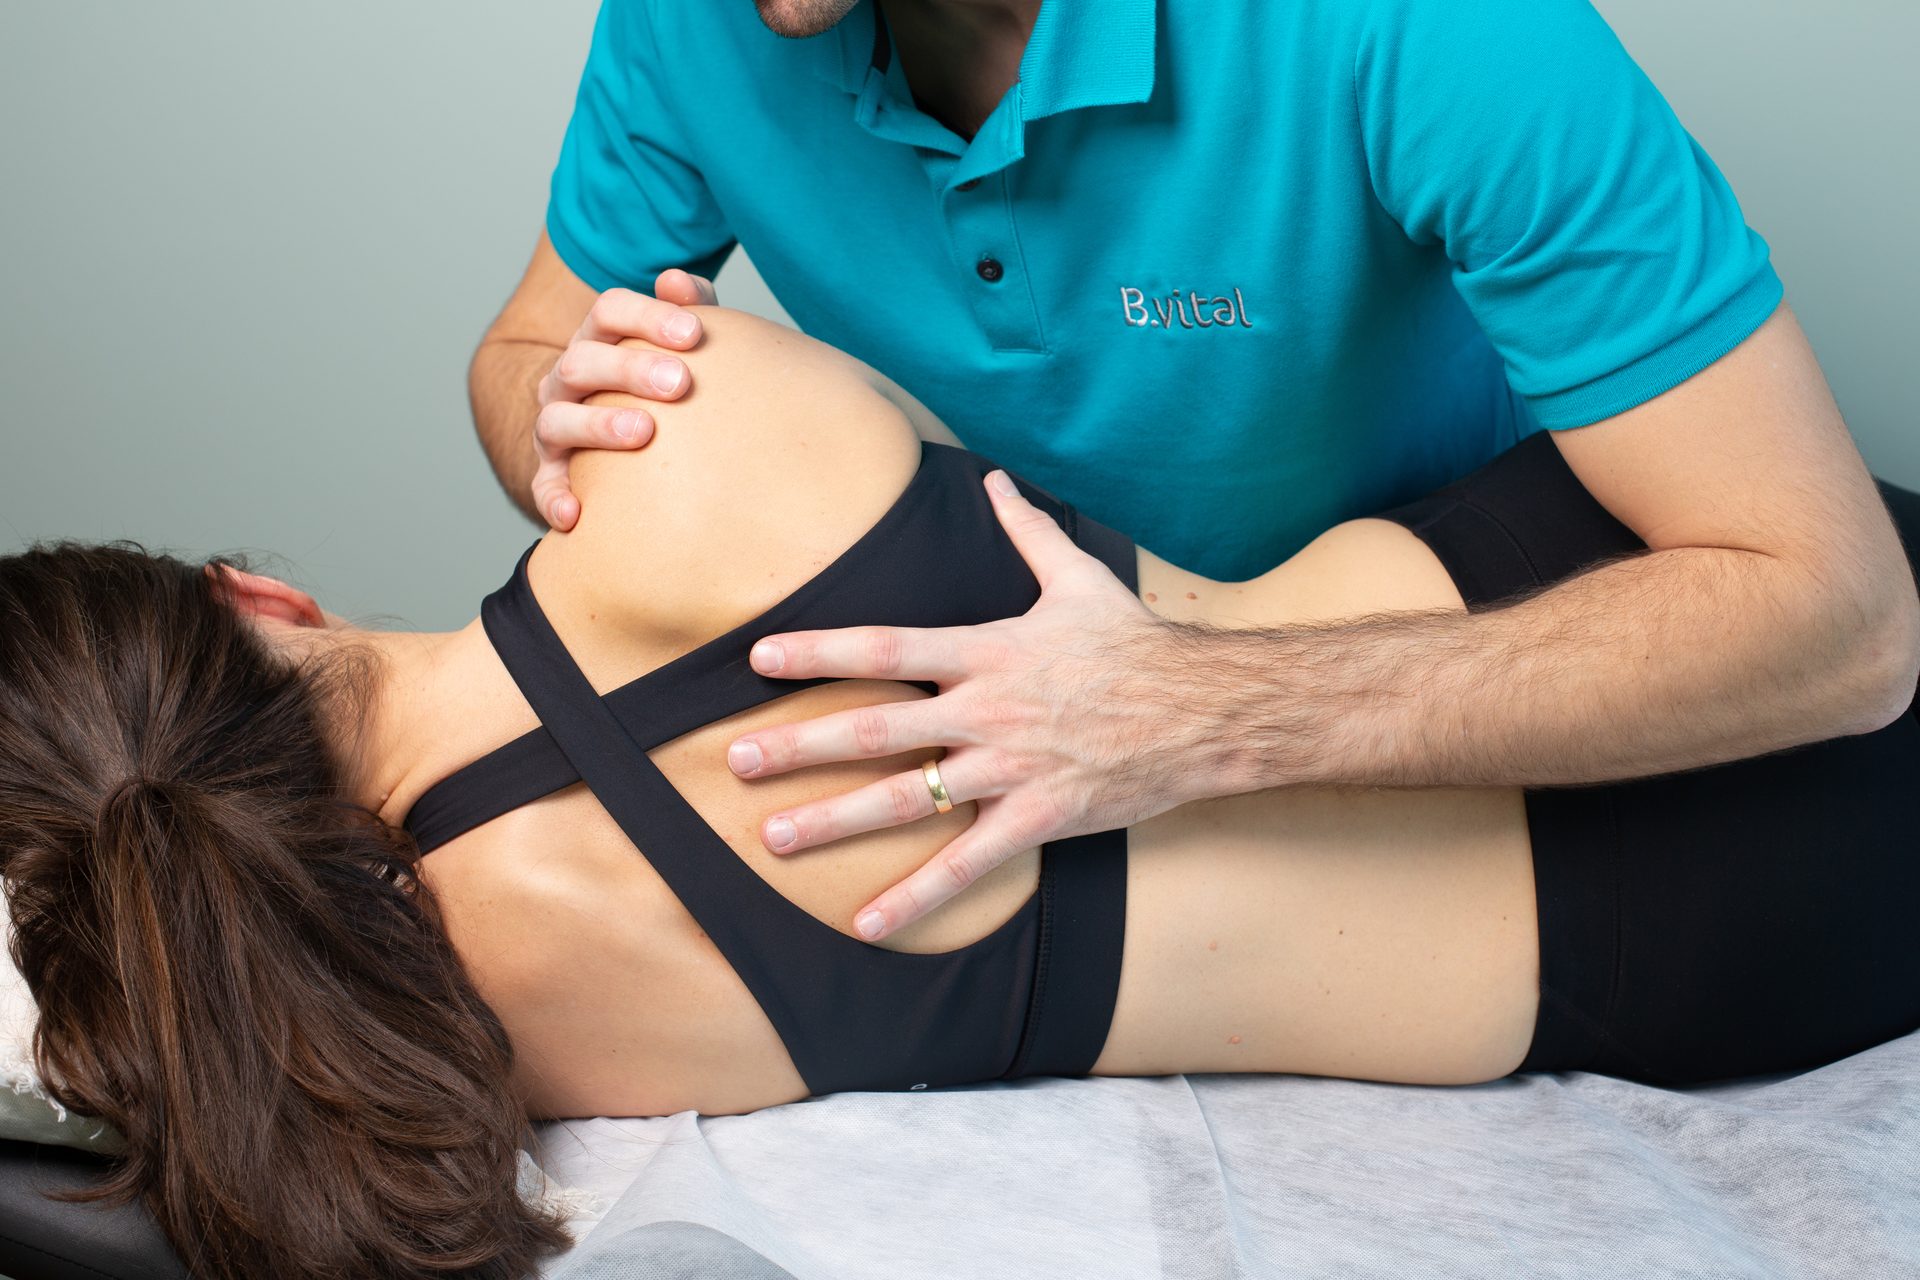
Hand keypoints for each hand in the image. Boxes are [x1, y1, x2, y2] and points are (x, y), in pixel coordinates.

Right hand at [531, 268, 717, 529]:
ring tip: (644, 432)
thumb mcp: (678, 342)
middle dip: (631, 369)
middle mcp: (569, 377)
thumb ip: (688, 308)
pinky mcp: (553, 471)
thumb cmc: (662, 381)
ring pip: (558, 418)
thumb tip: (679, 280)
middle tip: (680, 382)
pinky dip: (554, 500)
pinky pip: (545, 487)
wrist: (620, 436)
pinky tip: (577, 515)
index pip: (610, 311)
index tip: (694, 334)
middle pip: (584, 361)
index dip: (649, 317)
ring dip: (599, 425)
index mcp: (600, 338)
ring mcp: (556, 424)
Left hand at [726, 471, 1205, 940]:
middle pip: (876, 728)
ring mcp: (1011, 768)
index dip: (819, 651)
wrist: (1203, 707)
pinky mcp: (1040, 817)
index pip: (885, 646)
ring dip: (835, 820)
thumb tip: (996, 481)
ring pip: (908, 798)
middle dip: (799, 745)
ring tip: (774, 838)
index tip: (758, 659)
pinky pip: (968, 863)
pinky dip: (916, 895)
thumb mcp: (1078, 578)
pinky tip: (867, 921)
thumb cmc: (1137, 643)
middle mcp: (987, 710)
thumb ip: (1027, 531)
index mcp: (988, 651)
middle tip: (736, 761)